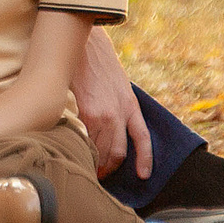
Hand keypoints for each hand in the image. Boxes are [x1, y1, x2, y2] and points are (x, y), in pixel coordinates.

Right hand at [72, 23, 151, 180]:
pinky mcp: (86, 112)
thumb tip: (113, 130)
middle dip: (110, 167)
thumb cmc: (100, 65)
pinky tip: (77, 152)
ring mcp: (103, 114)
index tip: (144, 176)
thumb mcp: (120, 86)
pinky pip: (85, 139)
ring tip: (88, 167)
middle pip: (118, 152)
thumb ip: (120, 108)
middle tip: (102, 174)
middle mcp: (119, 113)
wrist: (86, 46)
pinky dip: (82, 149)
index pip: (143, 139)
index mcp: (131, 106)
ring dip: (94, 162)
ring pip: (100, 150)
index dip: (146, 159)